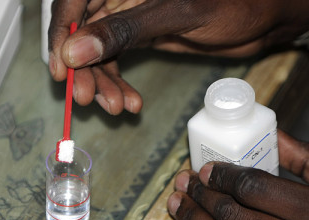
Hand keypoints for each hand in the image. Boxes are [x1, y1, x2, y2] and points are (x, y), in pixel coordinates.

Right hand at [48, 0, 308, 113]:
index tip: (61, 69)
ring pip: (96, 53)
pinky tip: (129, 103)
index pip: (73, 2)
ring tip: (115, 107)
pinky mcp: (137, 37)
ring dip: (102, 84)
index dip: (61, 36)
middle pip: (80, 33)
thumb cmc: (233, 1)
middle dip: (82, 69)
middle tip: (87, 97)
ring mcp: (126, 17)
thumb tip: (75, 50)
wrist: (262, 17)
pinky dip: (118, 86)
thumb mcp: (176, 13)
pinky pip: (115, 64)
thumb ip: (125, 29)